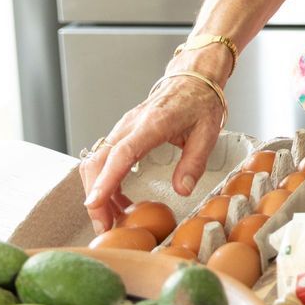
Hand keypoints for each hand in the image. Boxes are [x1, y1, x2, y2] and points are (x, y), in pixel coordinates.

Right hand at [80, 74, 226, 232]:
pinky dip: (104, 182)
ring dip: (97, 192)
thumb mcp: (208, 132)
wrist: (192, 79)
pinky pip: (104, 160)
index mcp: (153, 123)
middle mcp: (131, 125)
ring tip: (109, 220)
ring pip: (96, 162)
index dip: (107, 179)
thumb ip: (195, 162)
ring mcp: (122, 128)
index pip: (122, 153)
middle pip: (99, 161)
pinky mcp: (121, 134)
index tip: (95, 203)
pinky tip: (118, 201)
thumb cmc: (200, 103)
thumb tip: (183, 190)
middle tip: (103, 226)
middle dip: (95, 196)